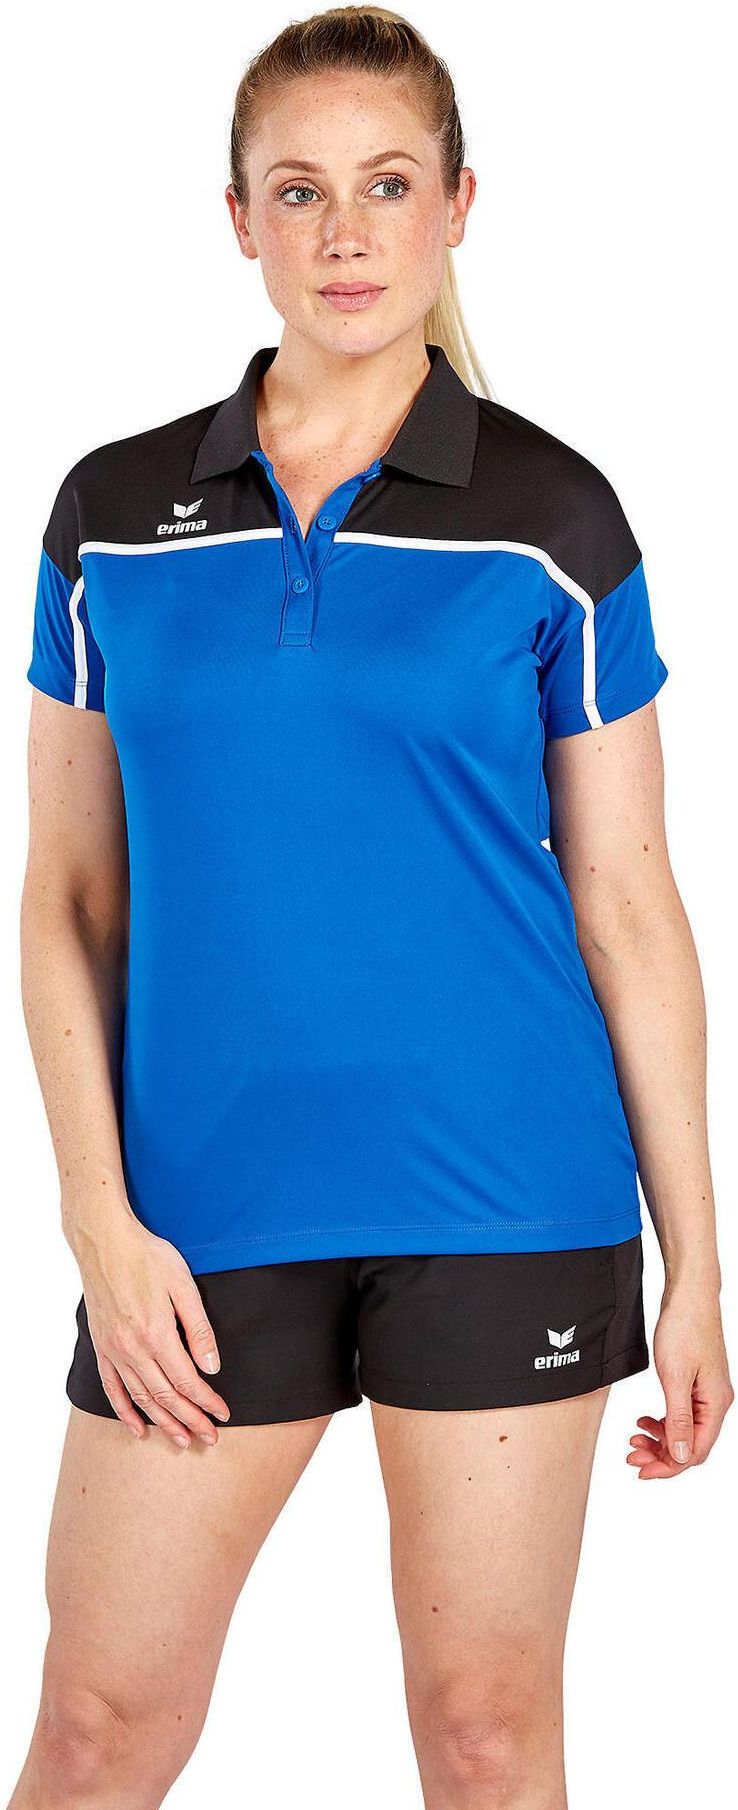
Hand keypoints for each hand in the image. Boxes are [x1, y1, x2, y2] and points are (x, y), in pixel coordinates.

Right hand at [67, 1210, 230, 1447]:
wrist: (104, 1242)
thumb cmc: (148, 1257)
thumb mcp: (183, 1285)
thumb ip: (199, 1328)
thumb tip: (212, 1366)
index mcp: (157, 1334)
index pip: (187, 1381)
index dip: (207, 1402)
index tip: (223, 1414)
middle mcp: (133, 1348)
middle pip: (166, 1397)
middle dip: (190, 1420)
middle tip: (209, 1438)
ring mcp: (114, 1350)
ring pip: (141, 1398)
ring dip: (163, 1423)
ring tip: (182, 1440)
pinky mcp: (101, 1347)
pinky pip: (112, 1388)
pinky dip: (125, 1411)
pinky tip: (138, 1428)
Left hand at [627, 1279, 733, 1477]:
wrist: (688, 1297)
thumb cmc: (685, 1329)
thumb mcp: (676, 1377)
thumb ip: (679, 1418)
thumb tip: (681, 1456)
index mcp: (715, 1405)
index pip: (694, 1452)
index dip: (668, 1467)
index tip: (642, 1470)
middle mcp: (714, 1403)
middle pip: (689, 1446)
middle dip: (660, 1455)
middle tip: (632, 1454)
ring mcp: (706, 1394)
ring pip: (683, 1431)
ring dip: (659, 1439)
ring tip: (635, 1437)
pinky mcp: (696, 1385)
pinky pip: (681, 1415)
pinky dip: (662, 1422)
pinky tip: (645, 1420)